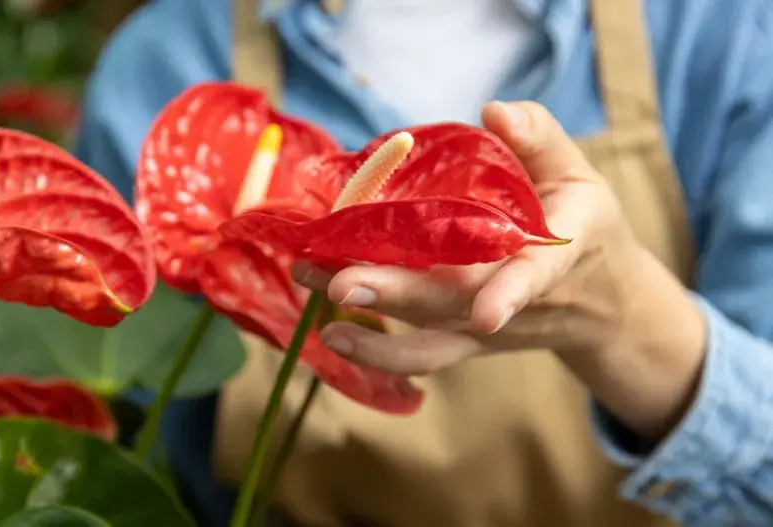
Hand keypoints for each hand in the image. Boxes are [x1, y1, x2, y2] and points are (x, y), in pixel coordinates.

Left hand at [294, 101, 707, 439]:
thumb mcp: (579, 172)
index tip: (487, 315)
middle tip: (340, 283)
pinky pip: (423, 356)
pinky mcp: (466, 342)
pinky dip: (377, 352)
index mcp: (557, 251)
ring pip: (428, 329)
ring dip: (370, 315)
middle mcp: (520, 301)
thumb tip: (493, 113)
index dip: (510, 293)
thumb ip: (540, 138)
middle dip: (398, 293)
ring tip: (313, 283)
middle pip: (455, 302)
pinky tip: (330, 333)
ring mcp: (488, 329)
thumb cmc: (584, 223)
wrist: (601, 300)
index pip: (535, 274)